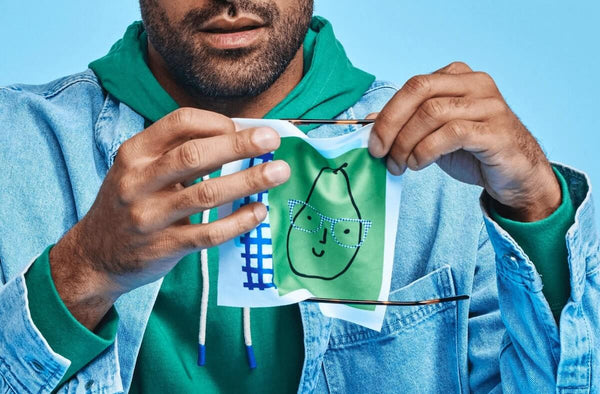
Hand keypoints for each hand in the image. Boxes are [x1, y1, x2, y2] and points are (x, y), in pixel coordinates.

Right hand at [49, 108, 289, 328]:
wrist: (95, 255)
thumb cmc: (129, 204)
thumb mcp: (139, 170)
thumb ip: (178, 154)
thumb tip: (237, 138)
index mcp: (134, 153)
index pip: (180, 123)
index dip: (216, 122)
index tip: (243, 127)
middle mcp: (139, 181)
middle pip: (196, 155)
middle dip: (240, 145)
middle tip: (272, 140)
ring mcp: (150, 216)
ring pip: (207, 193)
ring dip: (248, 181)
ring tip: (278, 172)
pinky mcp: (164, 247)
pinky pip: (209, 233)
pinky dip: (238, 221)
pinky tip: (259, 211)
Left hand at [368, 61, 560, 221]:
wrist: (516, 175)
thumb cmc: (474, 152)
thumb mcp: (433, 135)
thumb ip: (407, 124)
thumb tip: (369, 122)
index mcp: (458, 78)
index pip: (412, 86)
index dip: (387, 114)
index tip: (373, 142)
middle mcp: (475, 84)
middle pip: (420, 91)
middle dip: (391, 123)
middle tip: (380, 152)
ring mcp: (488, 105)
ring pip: (432, 112)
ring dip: (406, 143)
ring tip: (400, 165)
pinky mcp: (496, 130)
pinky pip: (452, 133)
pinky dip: (426, 151)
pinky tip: (419, 164)